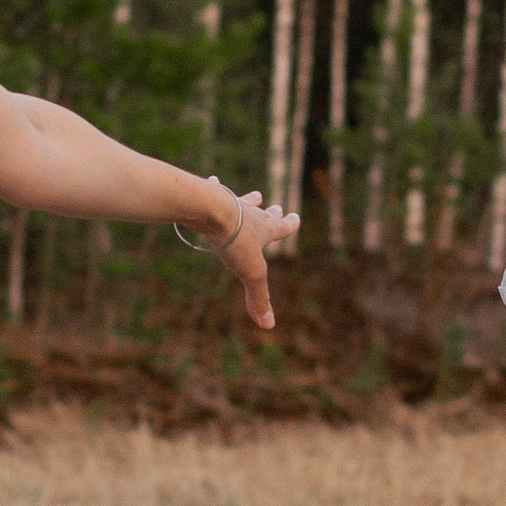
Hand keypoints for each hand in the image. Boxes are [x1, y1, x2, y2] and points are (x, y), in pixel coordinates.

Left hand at [209, 189, 299, 329]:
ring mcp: (230, 203)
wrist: (211, 209)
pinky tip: (211, 180)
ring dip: (248, 200)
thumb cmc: (234, 240)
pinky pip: (212, 189)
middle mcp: (250, 214)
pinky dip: (212, 186)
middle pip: (263, 213)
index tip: (295, 218)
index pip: (282, 227)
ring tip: (254, 196)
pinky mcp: (210, 197)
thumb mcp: (251, 273)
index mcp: (264, 229)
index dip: (289, 225)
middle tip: (275, 207)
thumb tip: (269, 325)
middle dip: (271, 213)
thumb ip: (259, 298)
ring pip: (242, 201)